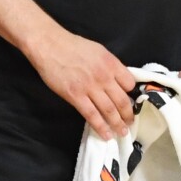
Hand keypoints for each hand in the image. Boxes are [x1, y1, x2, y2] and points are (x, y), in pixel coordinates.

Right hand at [28, 27, 135, 141]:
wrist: (50, 45)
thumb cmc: (72, 46)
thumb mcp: (99, 51)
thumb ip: (109, 66)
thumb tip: (117, 79)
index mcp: (112, 64)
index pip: (129, 83)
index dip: (131, 94)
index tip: (131, 103)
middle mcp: (104, 77)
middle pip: (122, 100)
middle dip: (128, 115)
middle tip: (131, 124)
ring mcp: (90, 87)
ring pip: (109, 110)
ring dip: (117, 124)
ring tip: (122, 132)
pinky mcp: (75, 96)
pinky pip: (91, 115)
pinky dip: (100, 127)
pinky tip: (106, 135)